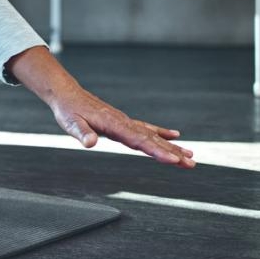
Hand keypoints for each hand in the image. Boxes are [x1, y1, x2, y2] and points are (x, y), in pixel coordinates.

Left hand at [46, 83, 195, 167]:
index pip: (139, 140)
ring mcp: (125, 122)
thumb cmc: (68, 110)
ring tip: (191, 157)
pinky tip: (174, 136)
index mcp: (113, 125)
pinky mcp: (123, 122)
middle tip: (191, 164)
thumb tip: (90, 143)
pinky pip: (146, 128)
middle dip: (172, 153)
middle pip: (152, 139)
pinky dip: (160, 133)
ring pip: (153, 135)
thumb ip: (82, 133)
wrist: (67, 94)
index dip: (157, 151)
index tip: (173, 160)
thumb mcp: (70, 123)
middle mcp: (123, 122)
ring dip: (172, 146)